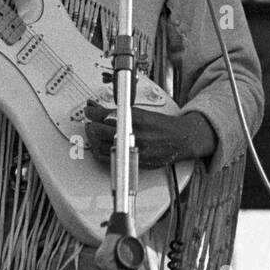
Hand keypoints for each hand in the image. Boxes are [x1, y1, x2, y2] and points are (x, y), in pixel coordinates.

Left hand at [84, 100, 216, 169]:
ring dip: (93, 138)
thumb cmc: (162, 126)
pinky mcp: (133, 161)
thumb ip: (120, 112)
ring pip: (101, 146)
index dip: (93, 112)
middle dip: (91, 124)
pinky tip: (99, 144)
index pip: (105, 115)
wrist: (180, 140)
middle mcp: (134, 135)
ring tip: (93, 131)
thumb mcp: (142, 112)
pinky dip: (100, 150)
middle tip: (89, 120)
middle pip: (100, 130)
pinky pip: (109, 158)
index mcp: (136, 119)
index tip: (89, 110)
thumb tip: (99, 109)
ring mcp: (133, 149)